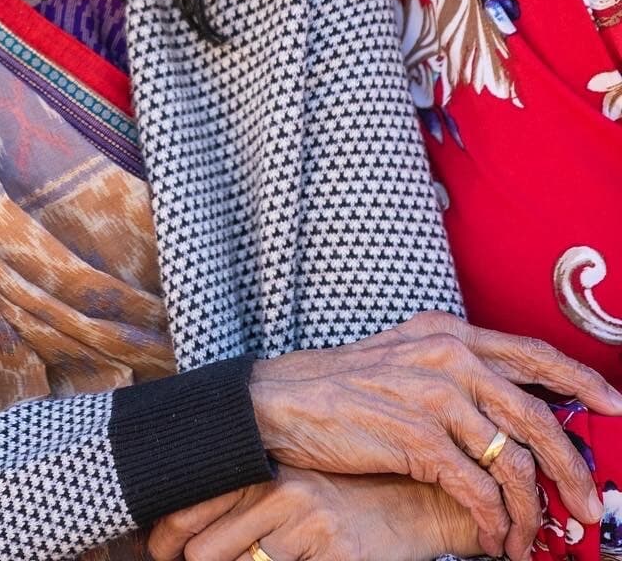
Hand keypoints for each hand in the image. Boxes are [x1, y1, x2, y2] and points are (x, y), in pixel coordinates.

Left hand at [147, 465, 479, 560]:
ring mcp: (307, 524)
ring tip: (261, 555)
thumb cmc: (340, 496)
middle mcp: (275, 491)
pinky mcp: (336, 554)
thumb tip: (174, 535)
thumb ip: (239, 501)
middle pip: (204, 550)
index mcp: (255, 469)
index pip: (184, 510)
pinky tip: (303, 558)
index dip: (162, 541)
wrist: (416, 498)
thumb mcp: (285, 485)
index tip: (158, 552)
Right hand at [248, 311, 620, 560]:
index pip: (531, 353)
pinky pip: (477, 487)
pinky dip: (494, 520)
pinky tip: (492, 536)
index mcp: (446, 334)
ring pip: (511, 459)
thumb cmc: (343, 389)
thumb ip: (457, 375)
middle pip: (535, 414)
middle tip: (587, 507)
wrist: (281, 402)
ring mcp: (431, 394)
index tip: (613, 407)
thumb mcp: (405, 362)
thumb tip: (515, 409)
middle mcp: (445, 356)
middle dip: (571, 469)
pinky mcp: (415, 435)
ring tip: (530, 536)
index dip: (580, 380)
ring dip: (530, 509)